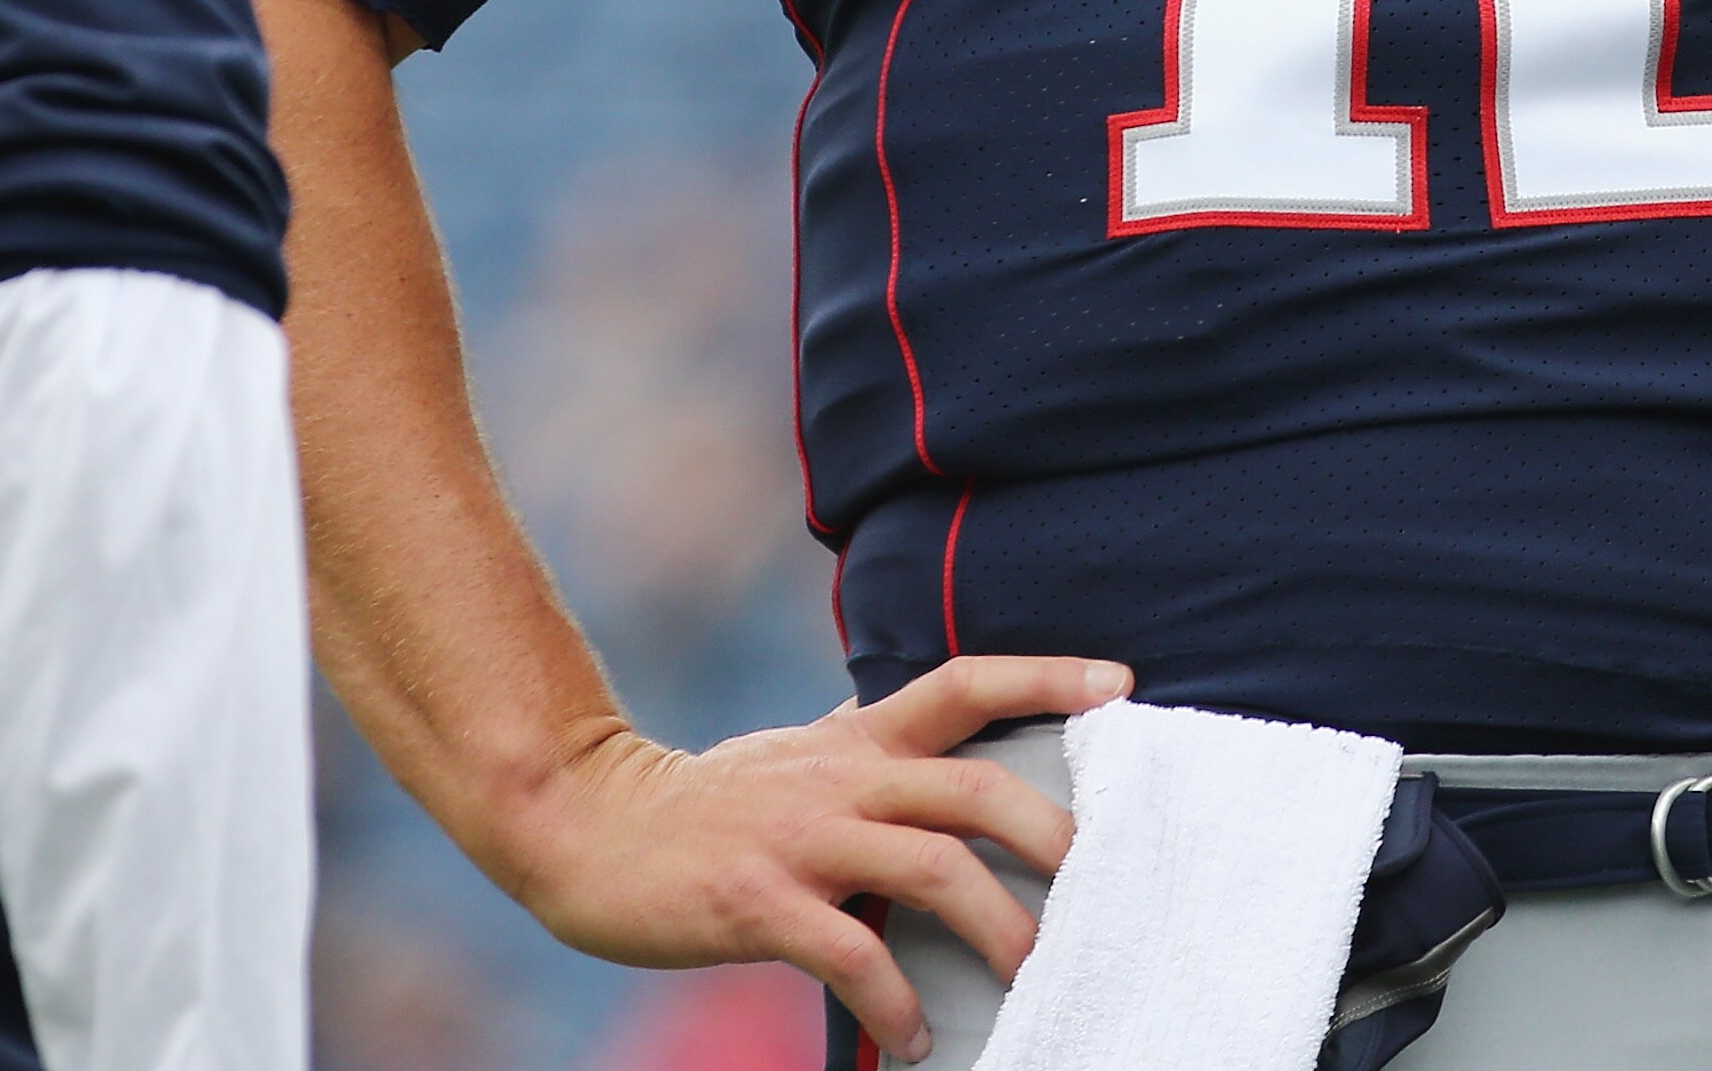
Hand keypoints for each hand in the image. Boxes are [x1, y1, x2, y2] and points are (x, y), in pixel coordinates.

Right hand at [489, 654, 1129, 1060]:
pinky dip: (895, 1003)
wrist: (591, 827)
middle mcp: (842, 777)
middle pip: (976, 788)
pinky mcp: (757, 901)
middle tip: (1101, 889)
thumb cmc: (713, 810)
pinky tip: (917, 1037)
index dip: (1046, 677)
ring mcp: (801, 838)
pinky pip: (851, 953)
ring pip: (933, 868)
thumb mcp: (805, 764)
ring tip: (1032, 975)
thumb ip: (878, 768)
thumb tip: (963, 792)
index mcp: (859, 739)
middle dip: (1053, 838)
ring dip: (997, 929)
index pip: (966, 683)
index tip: (1120, 687)